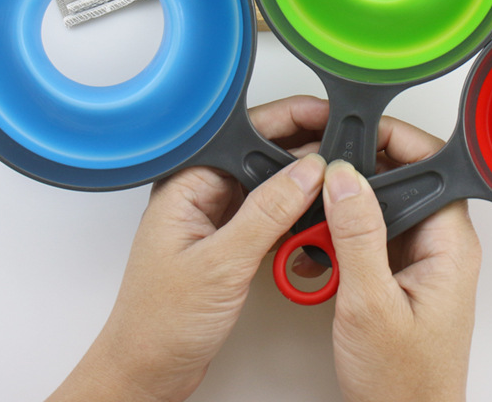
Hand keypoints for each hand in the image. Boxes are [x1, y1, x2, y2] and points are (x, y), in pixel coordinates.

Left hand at [46, 96, 328, 401]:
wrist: (148, 371)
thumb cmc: (159, 322)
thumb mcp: (221, 263)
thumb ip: (267, 212)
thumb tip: (307, 171)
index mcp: (187, 183)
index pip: (246, 135)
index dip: (290, 122)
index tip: (328, 119)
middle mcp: (201, 193)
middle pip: (261, 155)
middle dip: (304, 151)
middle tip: (343, 153)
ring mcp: (215, 217)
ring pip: (269, 185)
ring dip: (301, 185)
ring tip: (335, 183)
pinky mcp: (228, 240)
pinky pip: (268, 214)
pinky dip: (293, 214)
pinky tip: (315, 216)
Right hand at [323, 118, 481, 401]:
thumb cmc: (403, 384)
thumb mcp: (371, 305)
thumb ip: (357, 235)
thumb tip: (344, 178)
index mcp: (449, 244)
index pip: (427, 164)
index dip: (391, 139)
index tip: (352, 131)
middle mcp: (439, 245)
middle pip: (402, 178)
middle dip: (359, 166)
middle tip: (323, 161)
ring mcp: (419, 258)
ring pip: (383, 203)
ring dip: (347, 199)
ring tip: (315, 197)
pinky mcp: (399, 272)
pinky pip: (372, 232)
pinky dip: (343, 228)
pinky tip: (319, 234)